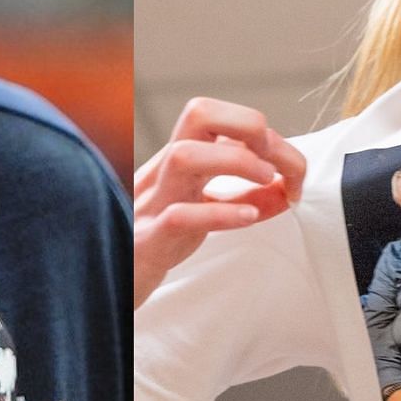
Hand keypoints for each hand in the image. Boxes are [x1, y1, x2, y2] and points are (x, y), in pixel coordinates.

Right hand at [134, 98, 305, 308]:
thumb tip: (289, 189)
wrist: (106, 286)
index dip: (264, 134)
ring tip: (267, 180)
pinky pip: (179, 217)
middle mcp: (162, 173)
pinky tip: (247, 216)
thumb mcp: (203, 213)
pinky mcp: (146, 242)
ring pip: (185, 156)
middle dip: (249, 125)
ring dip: (237, 161)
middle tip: (277, 160)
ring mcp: (151, 205)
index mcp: (176, 161)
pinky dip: (220, 213)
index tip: (293, 169)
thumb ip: (245, 199)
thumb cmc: (155, 244)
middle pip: (198, 114)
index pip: (217, 116)